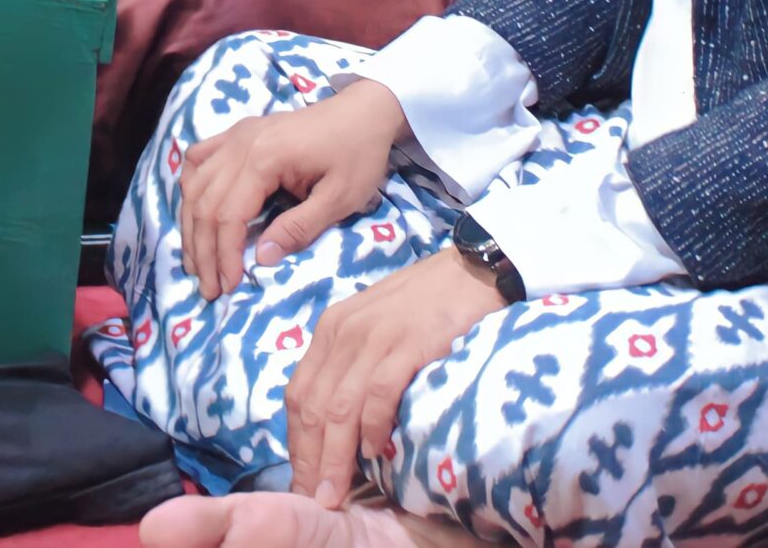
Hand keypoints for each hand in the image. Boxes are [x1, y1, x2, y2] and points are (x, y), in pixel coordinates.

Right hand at [179, 79, 406, 301]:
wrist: (366, 110)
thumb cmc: (358, 153)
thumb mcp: (341, 197)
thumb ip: (300, 228)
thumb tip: (262, 258)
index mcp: (264, 158)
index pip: (229, 215)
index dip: (224, 255)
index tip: (228, 287)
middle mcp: (240, 143)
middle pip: (205, 203)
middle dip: (203, 251)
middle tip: (208, 288)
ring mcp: (236, 135)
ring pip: (195, 185)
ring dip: (191, 227)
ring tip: (196, 263)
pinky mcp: (238, 133)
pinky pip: (199, 159)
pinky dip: (190, 188)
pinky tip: (194, 212)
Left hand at [284, 246, 505, 508]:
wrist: (472, 268)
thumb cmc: (426, 302)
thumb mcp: (374, 326)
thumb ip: (352, 363)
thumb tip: (338, 422)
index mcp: (330, 329)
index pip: (297, 395)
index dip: (296, 443)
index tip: (301, 479)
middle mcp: (343, 332)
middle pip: (311, 407)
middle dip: (309, 459)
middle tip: (313, 498)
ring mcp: (374, 338)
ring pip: (338, 408)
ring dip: (334, 457)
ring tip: (335, 493)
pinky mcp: (406, 344)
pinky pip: (378, 395)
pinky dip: (373, 429)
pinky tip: (376, 453)